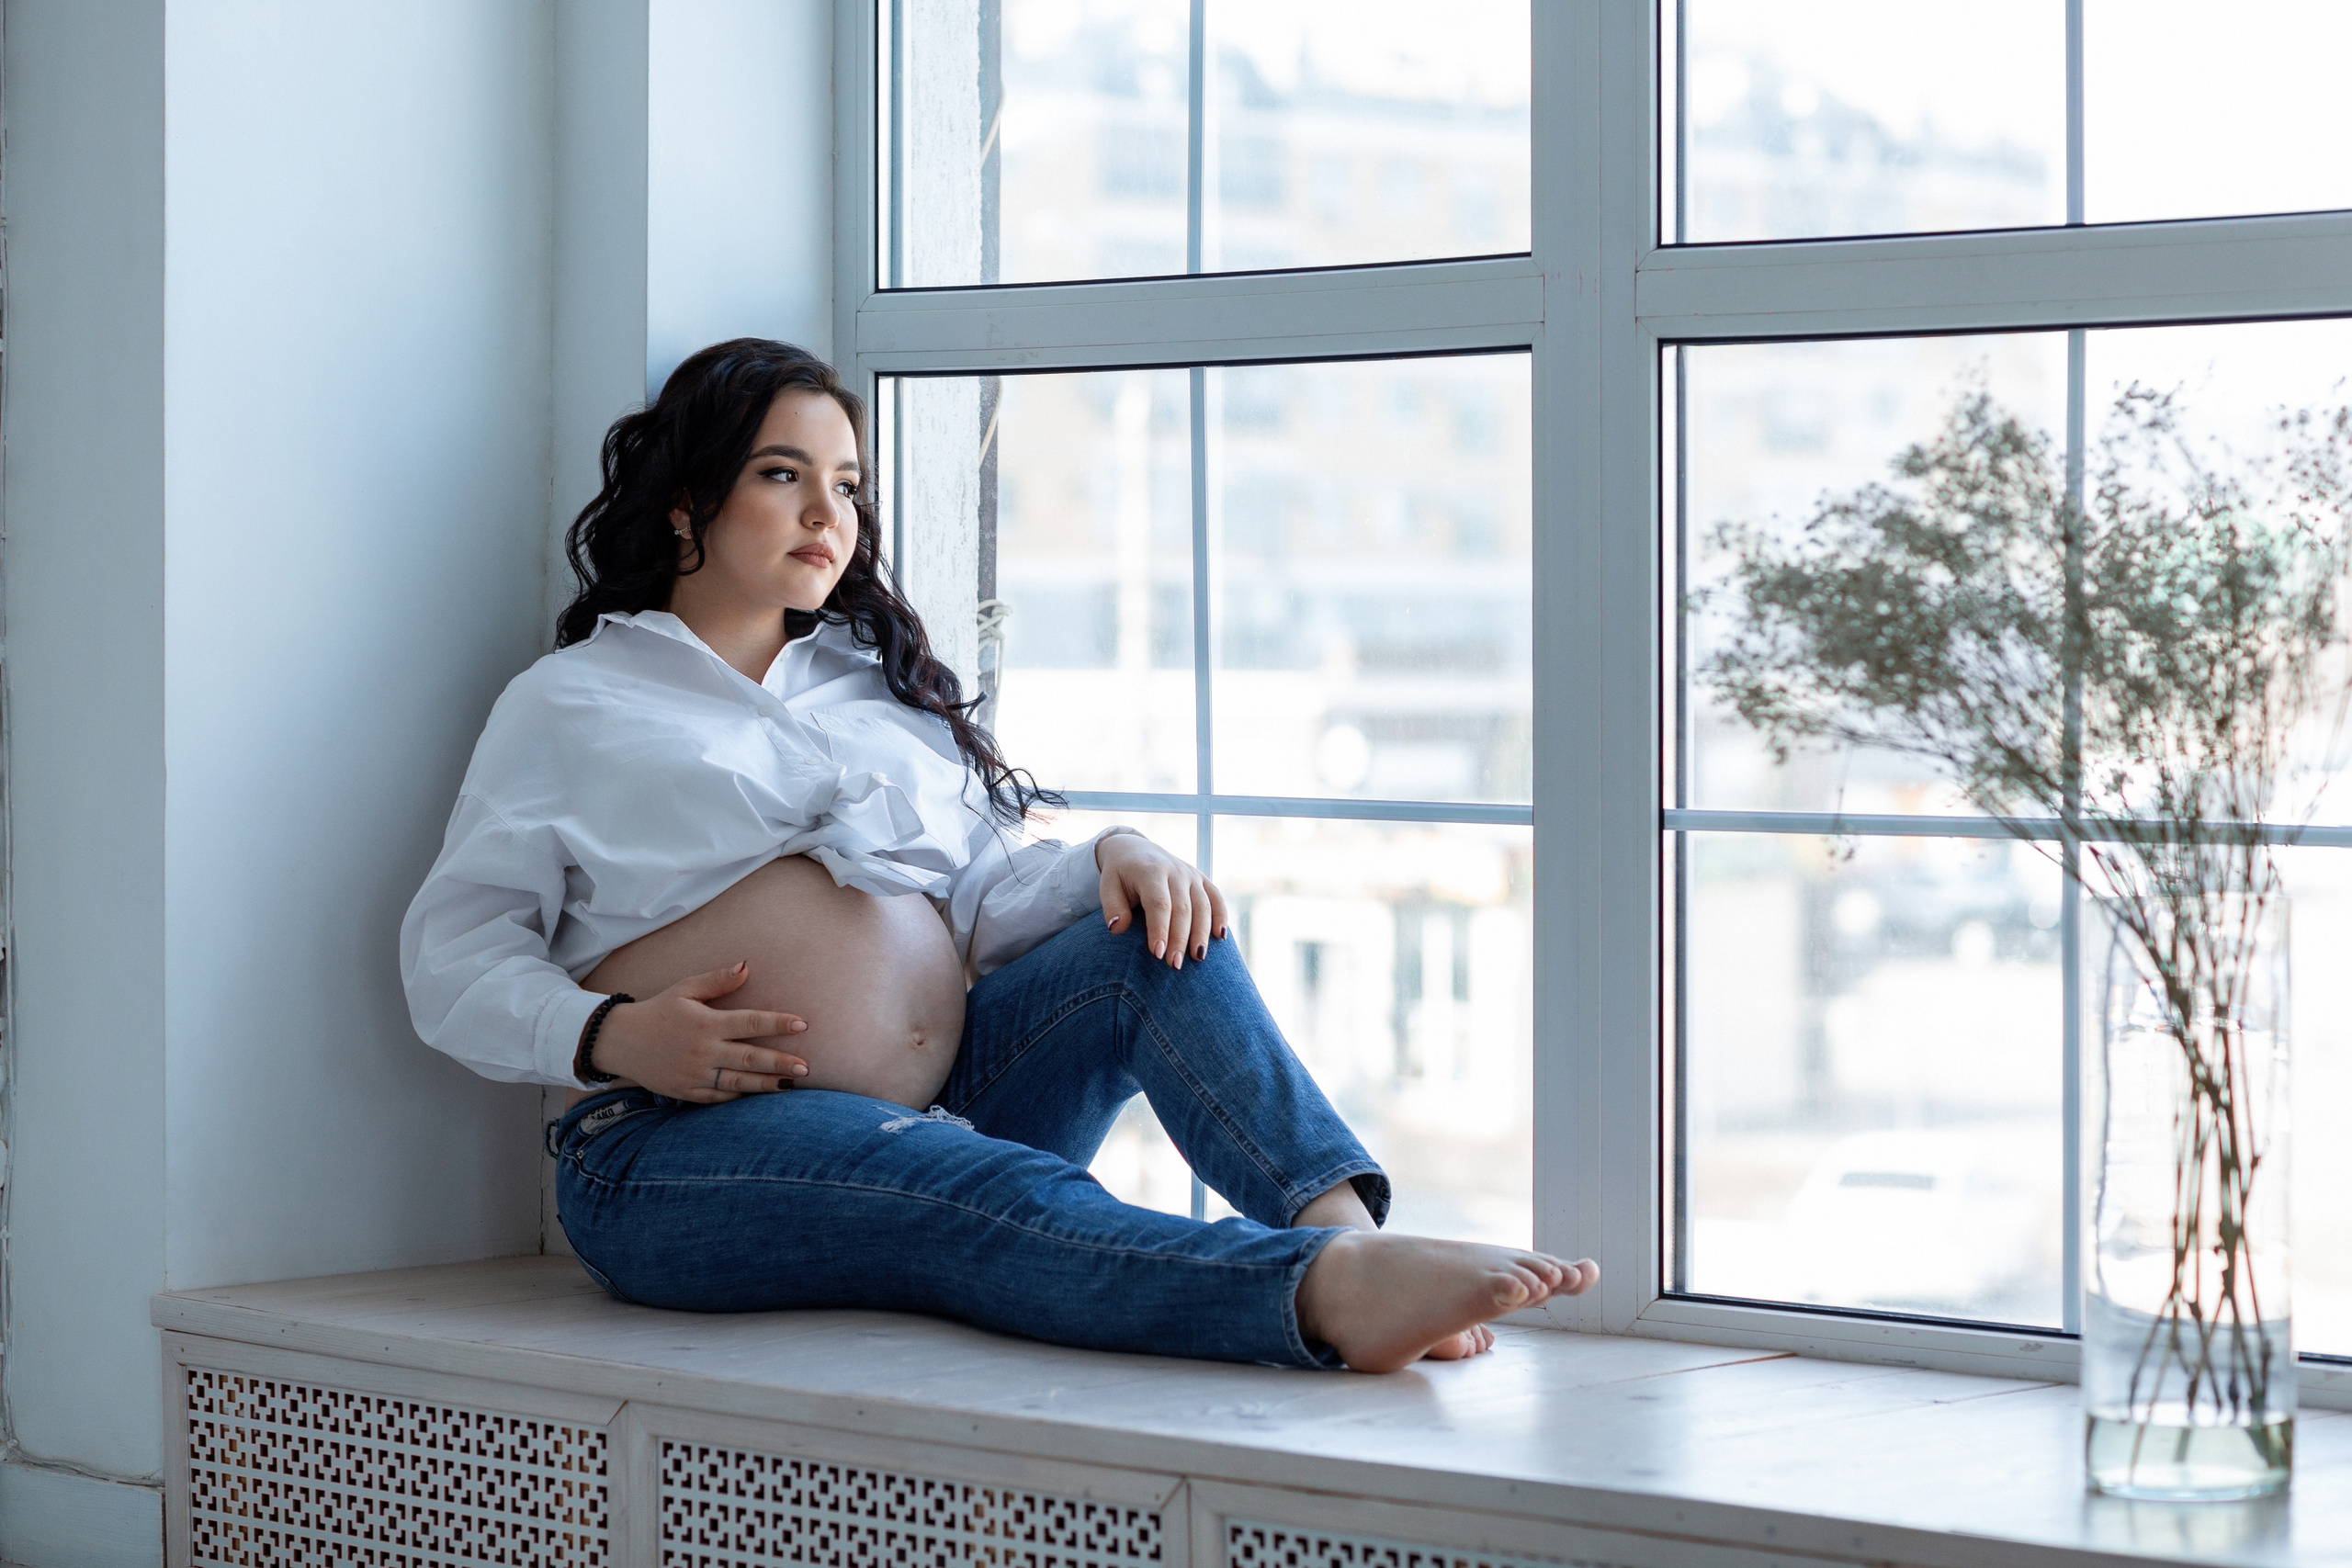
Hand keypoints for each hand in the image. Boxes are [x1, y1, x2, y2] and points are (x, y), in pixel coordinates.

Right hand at [587, 962, 810, 1103]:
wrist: (619, 1042)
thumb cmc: (658, 1011)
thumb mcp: (684, 989)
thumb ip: (717, 981)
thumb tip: (747, 966)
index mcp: (706, 1023)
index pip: (750, 1023)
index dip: (778, 1024)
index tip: (802, 1025)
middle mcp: (703, 1051)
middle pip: (750, 1058)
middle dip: (781, 1063)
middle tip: (806, 1067)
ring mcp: (695, 1075)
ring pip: (739, 1082)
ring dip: (767, 1084)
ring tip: (792, 1085)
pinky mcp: (687, 1092)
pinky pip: (720, 1097)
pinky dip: (740, 1096)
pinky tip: (760, 1094)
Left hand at [1096, 831, 1230, 969]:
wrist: (1135, 850)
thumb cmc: (1120, 875)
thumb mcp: (1108, 886)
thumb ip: (1112, 907)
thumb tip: (1117, 929)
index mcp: (1150, 871)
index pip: (1159, 904)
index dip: (1160, 930)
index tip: (1157, 954)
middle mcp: (1175, 871)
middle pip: (1182, 909)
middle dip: (1180, 939)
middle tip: (1175, 965)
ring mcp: (1191, 875)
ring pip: (1202, 906)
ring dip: (1202, 934)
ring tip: (1198, 958)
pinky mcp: (1201, 879)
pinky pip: (1216, 898)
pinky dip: (1221, 916)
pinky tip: (1220, 938)